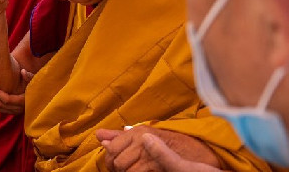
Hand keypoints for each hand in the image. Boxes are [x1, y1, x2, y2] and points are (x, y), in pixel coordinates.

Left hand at [0, 68, 33, 113]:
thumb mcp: (35, 81)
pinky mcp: (11, 111)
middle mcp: (18, 109)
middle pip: (0, 105)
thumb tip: (22, 71)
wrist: (40, 96)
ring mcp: (15, 112)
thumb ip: (29, 76)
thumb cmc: (37, 86)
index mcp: (23, 102)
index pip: (6, 100)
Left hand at [97, 126, 220, 171]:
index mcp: (139, 132)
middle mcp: (143, 140)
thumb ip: (121, 137)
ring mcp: (151, 155)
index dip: (110, 159)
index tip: (117, 163)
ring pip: (128, 170)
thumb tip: (99, 135)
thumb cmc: (173, 144)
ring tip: (139, 169)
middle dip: (119, 168)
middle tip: (127, 168)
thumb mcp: (147, 136)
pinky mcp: (158, 166)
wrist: (200, 153)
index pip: (112, 149)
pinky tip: (146, 170)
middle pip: (117, 161)